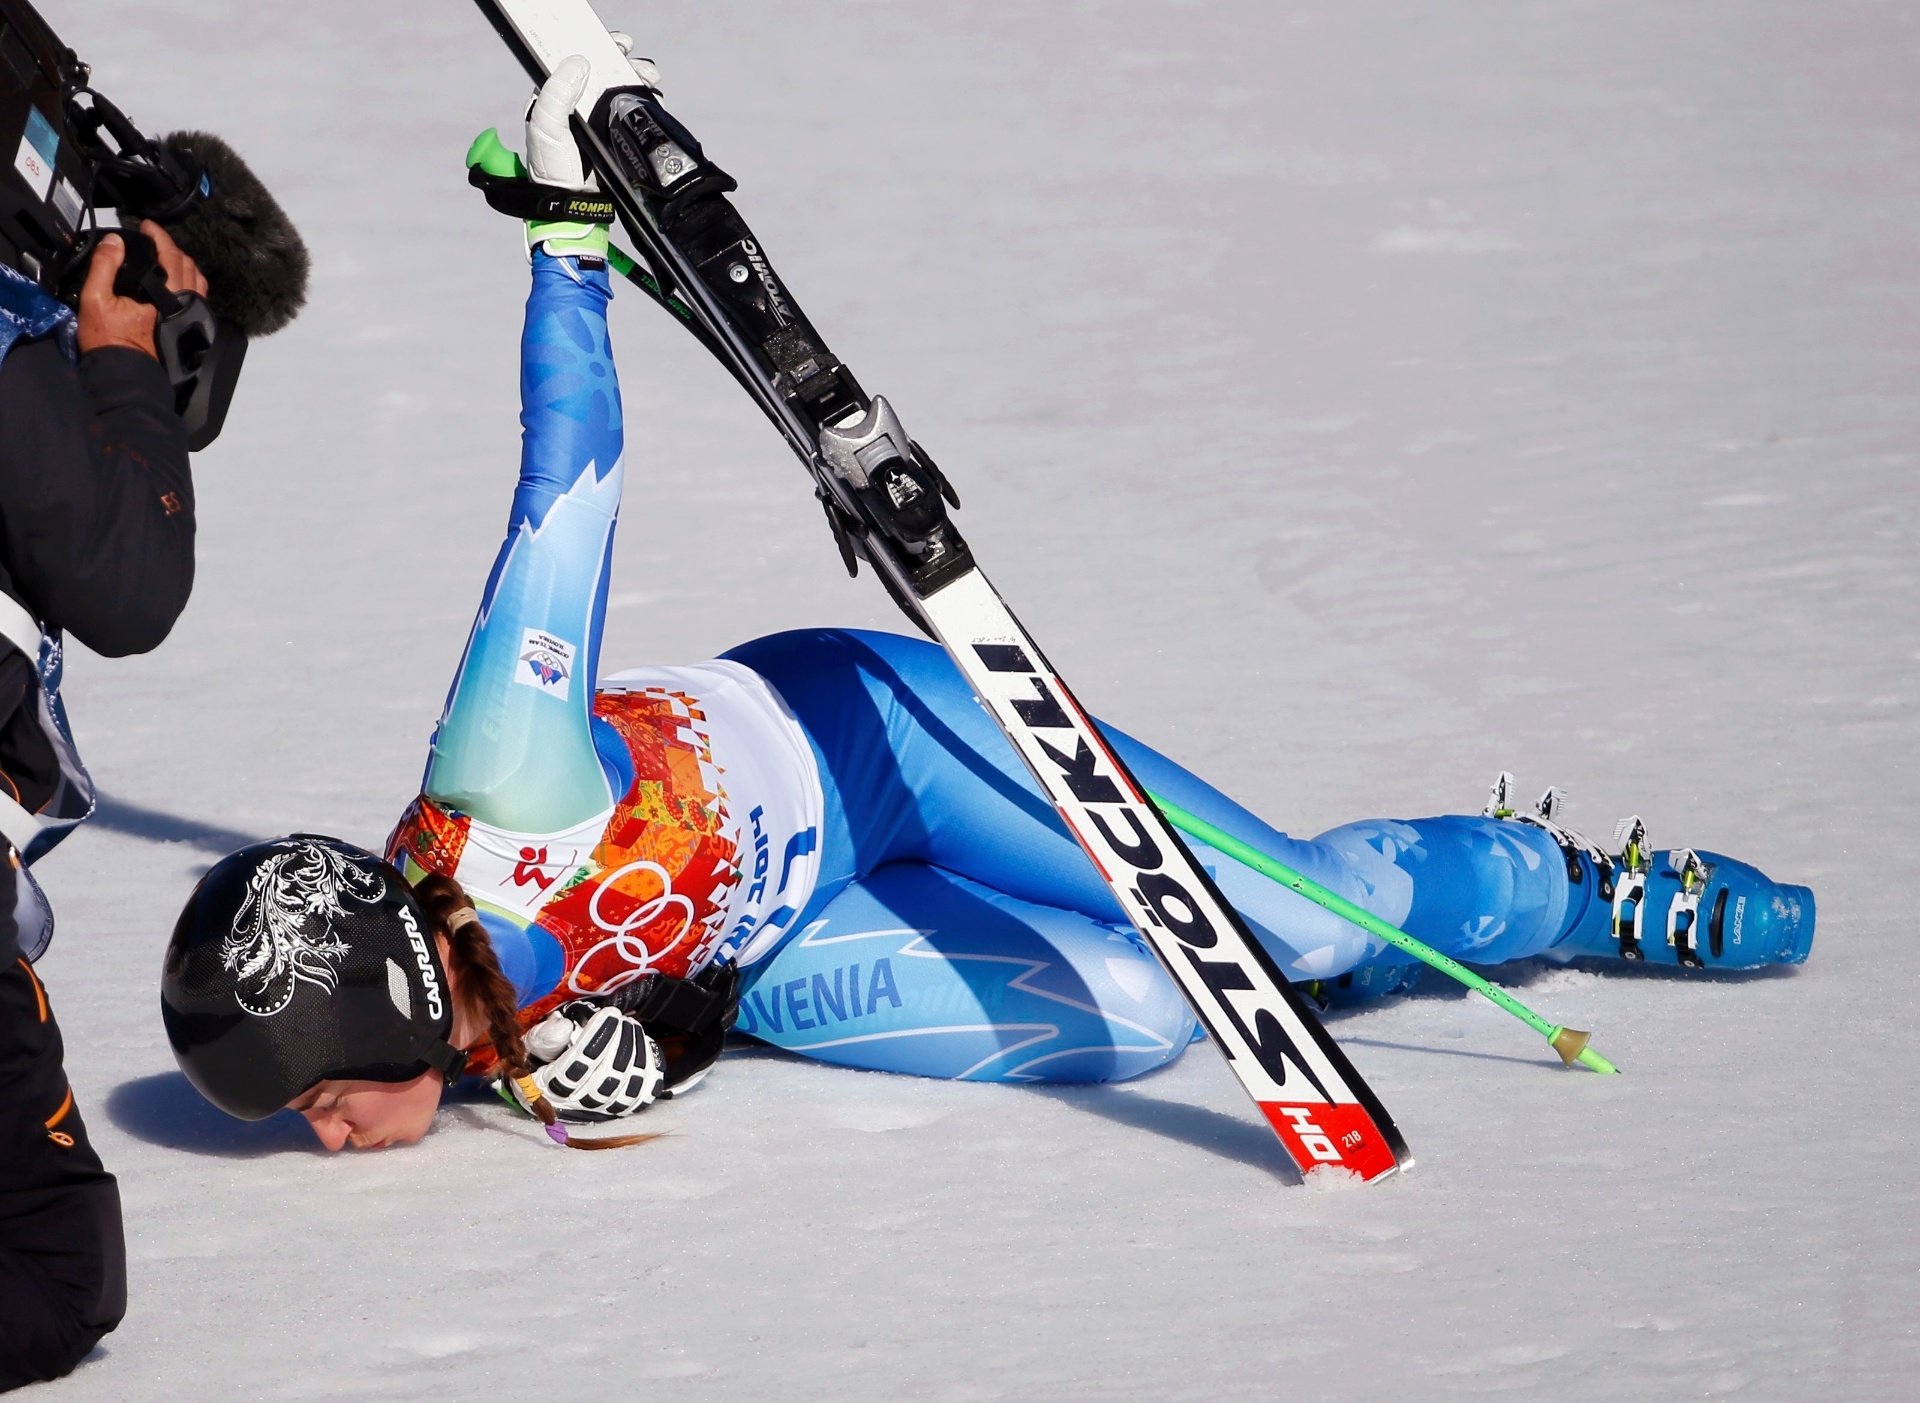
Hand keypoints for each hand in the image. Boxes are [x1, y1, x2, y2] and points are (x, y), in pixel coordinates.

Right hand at [77, 220, 208, 357]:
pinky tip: (175, 281)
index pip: (171, 256)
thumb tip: (115, 241)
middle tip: (154, 239)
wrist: (124, 374)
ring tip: (167, 255)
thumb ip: (105, 266)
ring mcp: (190, 317)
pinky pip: (197, 298)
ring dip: (184, 264)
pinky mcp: (188, 328)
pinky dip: (189, 282)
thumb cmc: (109, 338)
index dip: (160, 236)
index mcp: (167, 295)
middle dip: (172, 247)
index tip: (147, 225)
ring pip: (197, 282)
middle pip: (188, 266)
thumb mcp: (96, 299)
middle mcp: (186, 304)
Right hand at [520, 1001, 663, 1120]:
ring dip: (635, 1051)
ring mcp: (604, 1108)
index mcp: (551, 1089)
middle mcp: (578, 1104)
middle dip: (619, 1042)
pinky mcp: (626, 1106)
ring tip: (631, 1027)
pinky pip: (645, 1092)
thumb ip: (545, 1037)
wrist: (563, 1078)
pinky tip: (643, 1046)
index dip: (597, 1039)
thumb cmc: (549, 1057)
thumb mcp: (535, 1044)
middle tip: (622, 1019)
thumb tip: (564, 1029)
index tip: (609, 1015)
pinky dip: (649, 1068)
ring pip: (628, 1085)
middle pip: (607, 1077)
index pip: (577, 1068)